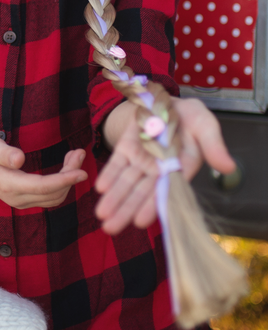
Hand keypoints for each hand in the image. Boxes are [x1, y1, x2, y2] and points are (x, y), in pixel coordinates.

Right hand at [0, 135, 87, 208]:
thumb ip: (4, 153)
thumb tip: (19, 159)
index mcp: (10, 185)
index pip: (43, 187)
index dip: (65, 180)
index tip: (82, 172)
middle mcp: (17, 199)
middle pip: (53, 193)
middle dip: (70, 175)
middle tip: (79, 152)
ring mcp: (21, 201)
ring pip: (54, 197)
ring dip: (68, 179)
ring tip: (75, 155)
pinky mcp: (25, 199)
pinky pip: (49, 196)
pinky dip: (62, 183)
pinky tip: (66, 166)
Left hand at [94, 97, 234, 234]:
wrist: (167, 101)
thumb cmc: (190, 117)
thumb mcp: (204, 124)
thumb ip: (213, 145)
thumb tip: (229, 167)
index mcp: (181, 168)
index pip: (166, 191)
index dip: (152, 205)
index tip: (140, 221)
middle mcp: (159, 169)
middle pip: (141, 192)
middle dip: (126, 209)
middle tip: (110, 228)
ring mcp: (141, 159)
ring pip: (126, 181)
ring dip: (114, 198)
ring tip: (102, 215)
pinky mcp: (127, 148)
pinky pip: (117, 163)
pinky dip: (109, 174)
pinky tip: (100, 187)